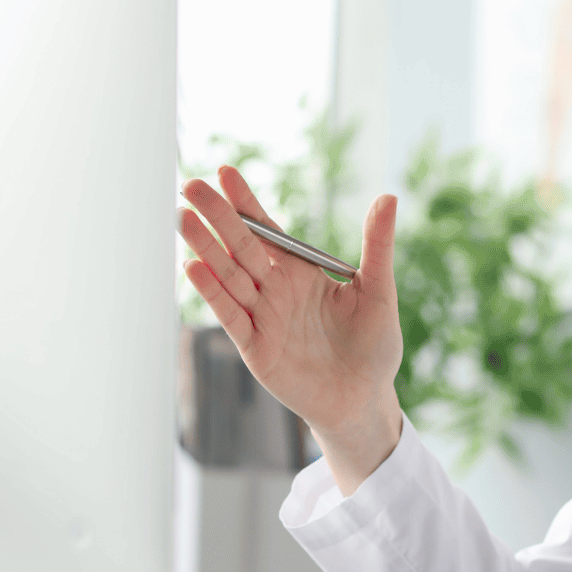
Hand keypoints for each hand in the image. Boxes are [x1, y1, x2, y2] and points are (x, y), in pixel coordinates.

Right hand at [180, 168, 403, 493]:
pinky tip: (194, 268)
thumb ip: (377, 245)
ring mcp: (263, 318)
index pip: (268, 230)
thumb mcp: (379, 291)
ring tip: (183, 218)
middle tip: (191, 185)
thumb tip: (387, 197)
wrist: (365, 399)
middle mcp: (276, 290)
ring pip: (229, 277)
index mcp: (301, 272)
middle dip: (217, 216)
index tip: (226, 172)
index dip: (247, 203)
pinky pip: (232, 316)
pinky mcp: (257, 348)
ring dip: (206, 248)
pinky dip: (213, 294)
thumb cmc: (374, 346)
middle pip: (240, 247)